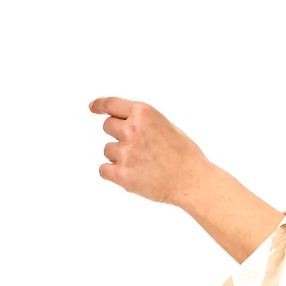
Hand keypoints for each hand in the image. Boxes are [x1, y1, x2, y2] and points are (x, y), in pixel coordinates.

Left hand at [88, 97, 210, 207]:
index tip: (92, 107)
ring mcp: (125, 152)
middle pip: (107, 127)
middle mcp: (131, 129)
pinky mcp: (122, 174)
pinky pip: (104, 170)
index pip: (111, 104)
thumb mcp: (166, 125)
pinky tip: (130, 176)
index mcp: (143, 113)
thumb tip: (122, 124)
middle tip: (138, 148)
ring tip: (143, 165)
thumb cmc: (185, 155)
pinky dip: (113, 173)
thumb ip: (143, 122)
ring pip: (107, 150)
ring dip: (119, 156)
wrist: (193, 181)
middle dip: (119, 135)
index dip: (99, 105)